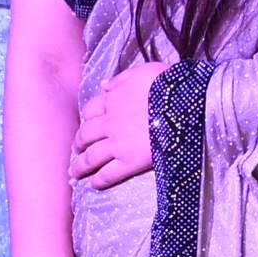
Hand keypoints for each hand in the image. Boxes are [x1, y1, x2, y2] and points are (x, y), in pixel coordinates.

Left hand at [72, 64, 159, 188]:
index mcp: (112, 100)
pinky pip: (108, 173)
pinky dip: (98, 180)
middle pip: (86, 135)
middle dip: (79, 143)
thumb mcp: (142, 72)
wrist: (183, 104)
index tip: (85, 126)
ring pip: (91, 157)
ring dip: (80, 165)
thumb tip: (104, 85)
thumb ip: (120, 79)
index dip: (86, 120)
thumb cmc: (166, 84)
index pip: (90, 111)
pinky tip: (93, 184)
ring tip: (74, 172)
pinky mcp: (129, 162)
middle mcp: (110, 123)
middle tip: (76, 149)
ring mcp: (118, 144)